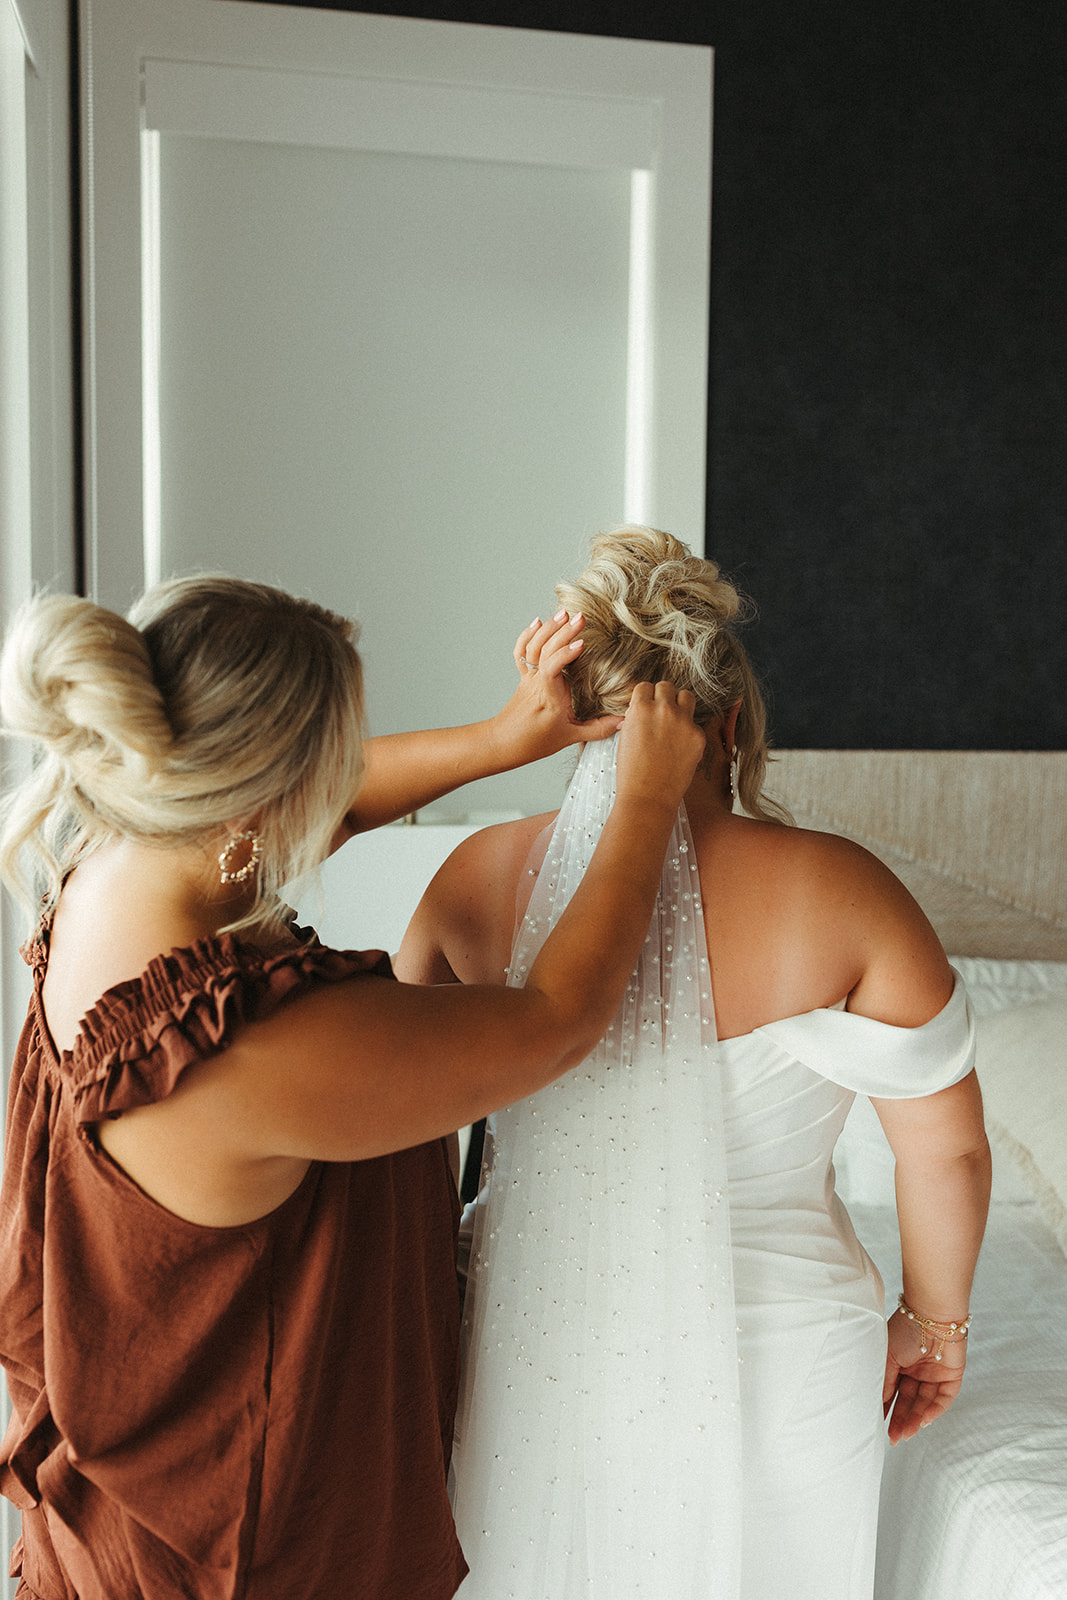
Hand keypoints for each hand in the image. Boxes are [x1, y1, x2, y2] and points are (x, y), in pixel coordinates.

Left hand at [487, 612, 622, 768]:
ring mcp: (528, 676)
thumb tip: (625, 722)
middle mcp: (536, 682)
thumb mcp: (570, 737)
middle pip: (545, 650)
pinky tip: (539, 622)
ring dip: (548, 628)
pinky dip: (528, 634)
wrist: (503, 743)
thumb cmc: (534, 741)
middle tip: (581, 617)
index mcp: (549, 696)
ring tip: (565, 613)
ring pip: (533, 646)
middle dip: (563, 631)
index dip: (566, 653)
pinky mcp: (523, 675)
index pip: (553, 667)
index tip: (582, 643)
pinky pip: (522, 651)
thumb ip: (598, 728)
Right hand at [615, 681, 702, 814]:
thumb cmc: (632, 772)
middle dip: (663, 697)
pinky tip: (681, 748)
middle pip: (667, 686)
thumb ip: (637, 718)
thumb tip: (645, 709)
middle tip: (661, 713)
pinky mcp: (698, 736)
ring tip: (676, 720)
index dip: (646, 697)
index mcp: (640, 709)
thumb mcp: (626, 737)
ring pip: (687, 696)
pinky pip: (695, 724)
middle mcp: (663, 710)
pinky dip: (689, 732)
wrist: (648, 797)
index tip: (647, 706)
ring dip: (681, 704)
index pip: (645, 686)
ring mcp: (683, 722)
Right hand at [883, 1307, 966, 1443]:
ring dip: (916, 1419)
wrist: (932, 1313)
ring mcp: (934, 1374)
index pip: (892, 1391)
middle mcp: (916, 1370)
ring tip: (906, 1434)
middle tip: (893, 1438)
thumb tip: (878, 1404)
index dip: (886, 1409)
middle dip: (901, 1420)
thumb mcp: (886, 1355)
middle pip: (908, 1401)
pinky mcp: (951, 1376)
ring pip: (925, 1403)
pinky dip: (935, 1410)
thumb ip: (884, 1380)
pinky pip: (943, 1398)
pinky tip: (924, 1420)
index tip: (877, 1426)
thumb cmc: (905, 1328)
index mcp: (899, 1363)